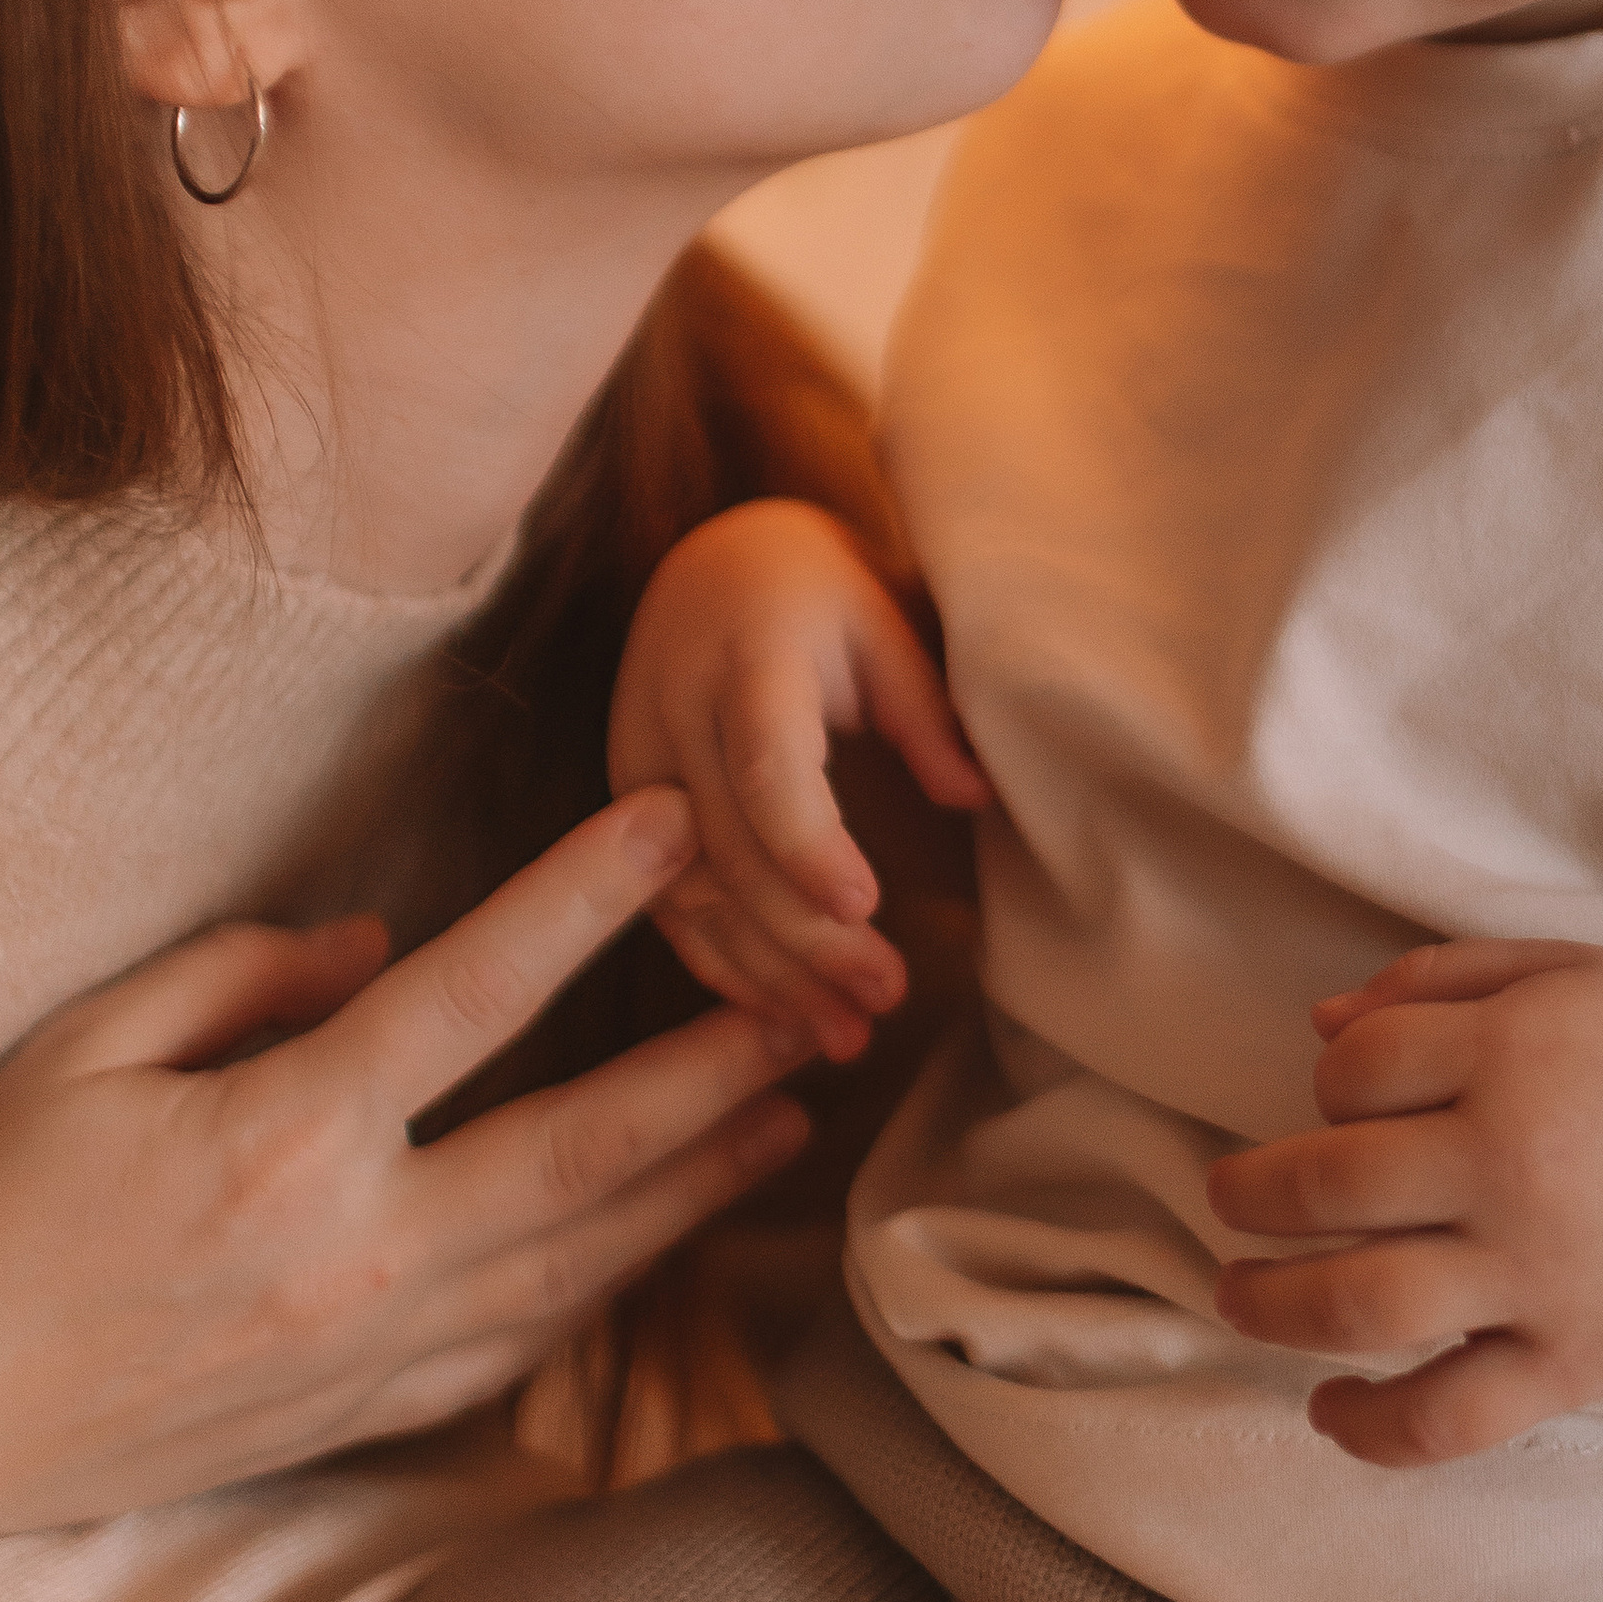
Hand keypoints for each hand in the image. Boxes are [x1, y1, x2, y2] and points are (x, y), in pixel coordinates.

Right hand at [0, 789, 807, 1570]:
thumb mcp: (79, 1050)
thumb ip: (240, 975)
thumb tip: (377, 943)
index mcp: (278, 1139)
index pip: (473, 992)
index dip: (583, 896)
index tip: (673, 822)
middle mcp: (351, 1254)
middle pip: (583, 1146)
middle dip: (717, 1065)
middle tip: (827, 998)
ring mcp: (367, 1353)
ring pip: (584, 1260)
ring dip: (702, 1183)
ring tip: (795, 1109)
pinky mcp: (360, 1418)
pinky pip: (525, 1345)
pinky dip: (612, 1281)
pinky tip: (666, 1233)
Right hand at [607, 502, 988, 1063]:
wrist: (714, 565)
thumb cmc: (821, 593)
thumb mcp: (884, 623)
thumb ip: (925, 710)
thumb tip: (977, 798)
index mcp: (747, 659)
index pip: (768, 766)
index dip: (810, 844)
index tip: (866, 908)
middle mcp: (674, 716)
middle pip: (732, 849)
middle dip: (807, 939)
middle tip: (888, 996)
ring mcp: (637, 768)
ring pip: (692, 893)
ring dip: (768, 976)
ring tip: (847, 1036)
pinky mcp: (625, 810)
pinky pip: (665, 903)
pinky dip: (722, 965)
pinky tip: (781, 1016)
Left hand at [1203, 938, 1602, 1470]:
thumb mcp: (1570, 974)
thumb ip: (1441, 981)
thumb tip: (1318, 1024)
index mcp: (1518, 1052)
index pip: (1354, 1070)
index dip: (1327, 1083)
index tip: (1342, 1102)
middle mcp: (1519, 1162)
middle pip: (1330, 1183)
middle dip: (1252, 1193)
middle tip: (1228, 1198)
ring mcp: (1546, 1273)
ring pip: (1362, 1303)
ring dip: (1271, 1303)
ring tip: (1236, 1293)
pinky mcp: (1578, 1362)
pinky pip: (1451, 1417)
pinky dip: (1372, 1429)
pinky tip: (1329, 1411)